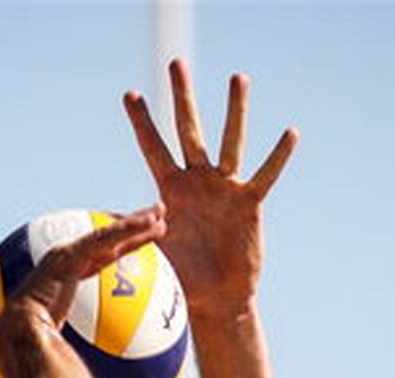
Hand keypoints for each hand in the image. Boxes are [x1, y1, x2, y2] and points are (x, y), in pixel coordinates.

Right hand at [2, 205, 165, 328]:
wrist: (20, 333)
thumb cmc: (36, 344)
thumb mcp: (64, 339)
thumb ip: (76, 341)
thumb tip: (90, 368)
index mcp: (66, 276)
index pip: (100, 257)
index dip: (122, 247)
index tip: (141, 242)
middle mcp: (67, 260)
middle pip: (107, 239)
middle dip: (132, 227)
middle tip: (156, 217)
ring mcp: (67, 254)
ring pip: (109, 232)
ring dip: (136, 222)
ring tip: (159, 212)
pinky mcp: (70, 254)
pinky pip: (106, 237)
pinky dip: (129, 228)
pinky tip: (150, 222)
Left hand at [123, 59, 297, 317]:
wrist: (216, 297)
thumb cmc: (184, 274)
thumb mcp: (154, 249)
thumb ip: (134, 231)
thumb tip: (103, 223)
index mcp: (172, 189)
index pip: (153, 148)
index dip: (142, 123)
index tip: (129, 94)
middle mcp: (199, 180)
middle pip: (189, 130)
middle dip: (182, 97)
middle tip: (177, 64)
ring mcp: (226, 188)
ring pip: (229, 142)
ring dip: (234, 110)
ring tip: (237, 78)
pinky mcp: (249, 203)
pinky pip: (265, 176)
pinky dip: (278, 156)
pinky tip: (290, 132)